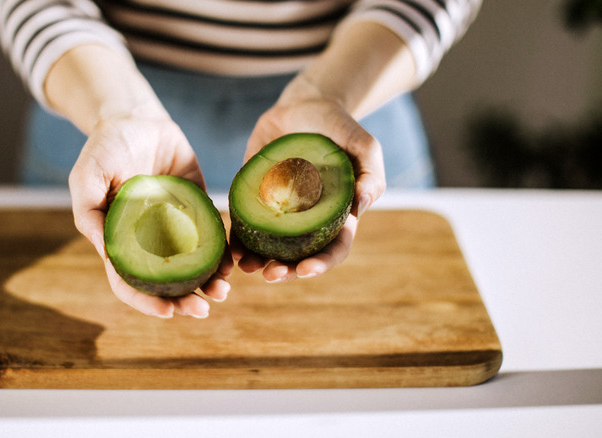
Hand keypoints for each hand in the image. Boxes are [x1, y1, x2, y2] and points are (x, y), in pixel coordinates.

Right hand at [68, 113, 232, 317]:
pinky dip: (222, 252)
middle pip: (166, 281)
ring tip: (224, 290)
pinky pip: (212, 235)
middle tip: (204, 309)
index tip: (169, 312)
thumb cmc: (104, 148)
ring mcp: (175, 226)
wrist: (136, 118)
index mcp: (120, 240)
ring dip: (208, 282)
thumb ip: (90, 212)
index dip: (147, 301)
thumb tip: (107, 253)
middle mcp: (149, 240)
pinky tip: (233, 261)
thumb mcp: (87, 176)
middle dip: (185, 300)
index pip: (130, 281)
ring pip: (193, 264)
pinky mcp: (197, 208)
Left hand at [233, 75, 385, 281]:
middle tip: (271, 275)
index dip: (322, 263)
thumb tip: (362, 206)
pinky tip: (230, 249)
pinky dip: (238, 240)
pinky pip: (245, 224)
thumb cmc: (338, 126)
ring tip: (246, 268)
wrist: (303, 105)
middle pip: (299, 256)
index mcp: (336, 215)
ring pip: (269, 247)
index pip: (334, 248)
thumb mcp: (363, 145)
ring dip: (259, 262)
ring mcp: (280, 212)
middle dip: (286, 271)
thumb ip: (371, 174)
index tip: (305, 270)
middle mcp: (307, 220)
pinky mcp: (255, 198)